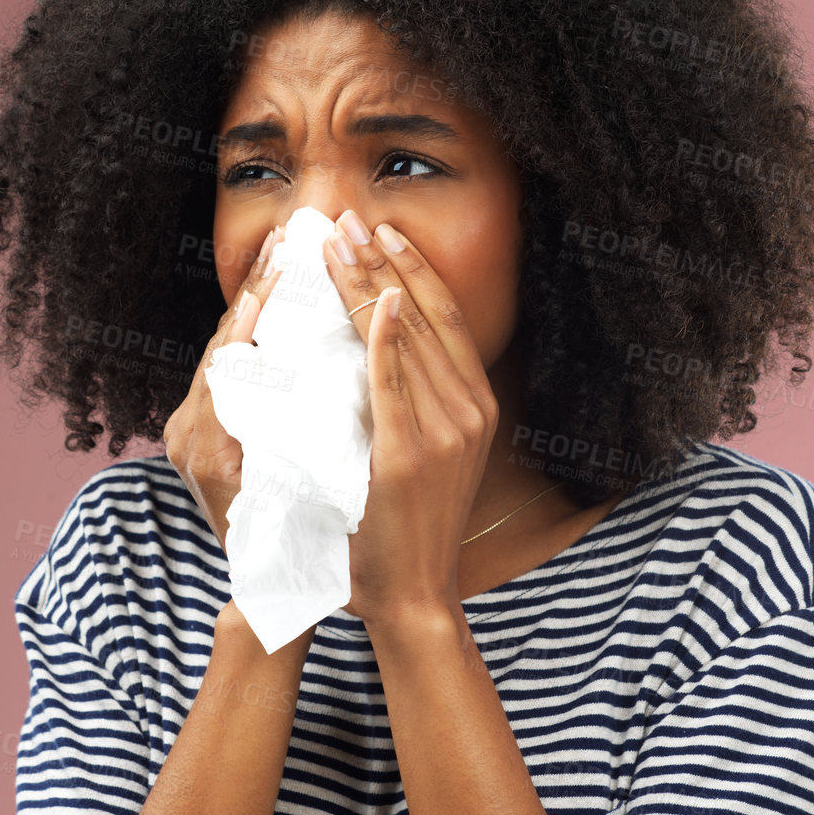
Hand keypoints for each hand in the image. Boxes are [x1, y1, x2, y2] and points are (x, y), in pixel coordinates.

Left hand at [164, 224, 283, 552]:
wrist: (263, 587)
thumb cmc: (285, 549)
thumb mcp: (286, 496)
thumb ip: (278, 448)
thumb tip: (275, 398)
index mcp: (203, 447)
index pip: (224, 363)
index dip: (249, 315)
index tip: (277, 273)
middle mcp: (186, 434)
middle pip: (219, 347)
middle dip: (253, 292)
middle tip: (282, 241)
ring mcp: (188, 429)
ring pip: (223, 352)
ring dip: (253, 302)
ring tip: (281, 253)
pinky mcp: (199, 427)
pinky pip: (227, 367)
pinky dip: (250, 330)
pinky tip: (276, 296)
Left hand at [321, 213, 498, 626]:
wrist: (413, 594)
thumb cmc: (405, 527)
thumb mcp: (426, 455)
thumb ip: (412, 404)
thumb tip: (379, 346)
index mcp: (475, 408)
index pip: (444, 319)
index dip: (413, 270)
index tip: (382, 232)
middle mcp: (469, 412)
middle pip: (424, 317)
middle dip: (383, 263)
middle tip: (349, 221)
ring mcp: (444, 433)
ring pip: (407, 339)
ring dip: (371, 285)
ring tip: (338, 245)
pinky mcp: (410, 456)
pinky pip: (396, 385)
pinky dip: (387, 340)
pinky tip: (374, 302)